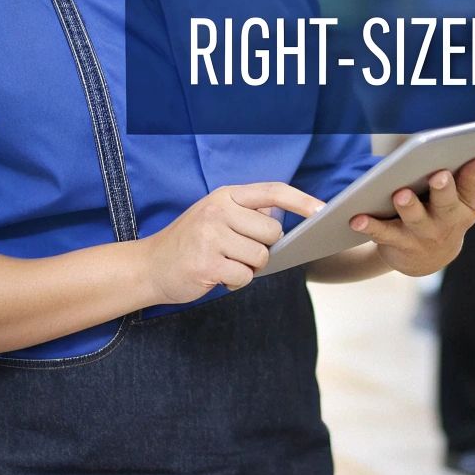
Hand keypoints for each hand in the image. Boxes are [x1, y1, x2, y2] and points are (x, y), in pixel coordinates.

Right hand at [141, 183, 322, 303]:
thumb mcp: (216, 215)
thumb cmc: (191, 241)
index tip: (323, 210)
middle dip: (263, 247)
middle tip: (238, 251)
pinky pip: (244, 277)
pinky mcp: (207, 264)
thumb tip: (284, 214)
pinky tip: (217, 276)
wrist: (150, 265)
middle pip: (272, 232)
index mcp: (225, 195)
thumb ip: (248, 212)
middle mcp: (218, 211)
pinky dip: (236, 282)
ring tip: (224, 263)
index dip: (301, 200)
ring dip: (248, 267)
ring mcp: (211, 237)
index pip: (272, 191)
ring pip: (261, 257)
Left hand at [349, 148, 474, 276]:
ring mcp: (423, 235)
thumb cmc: (446, 214)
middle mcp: (448, 221)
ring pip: (414, 219)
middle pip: (446, 203)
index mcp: (466, 204)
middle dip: (443, 189)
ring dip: (408, 206)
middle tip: (439, 175)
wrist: (428, 258)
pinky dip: (369, 226)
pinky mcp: (398, 243)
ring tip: (401, 194)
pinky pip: (383, 234)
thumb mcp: (466, 200)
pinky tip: (357, 218)